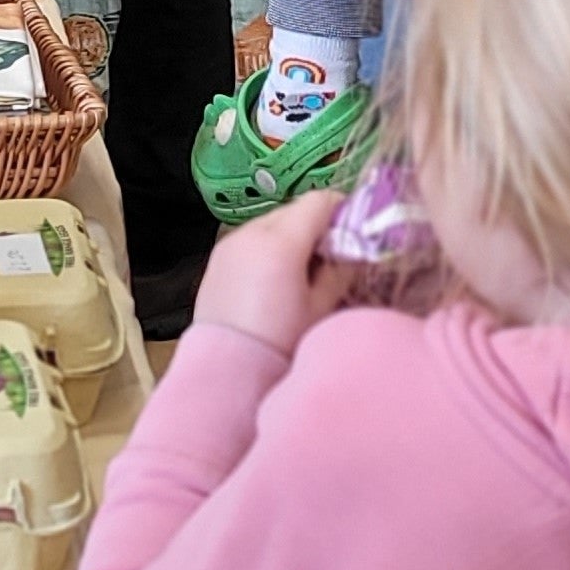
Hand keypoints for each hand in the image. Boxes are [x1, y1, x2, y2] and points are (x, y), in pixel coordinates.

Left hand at [189, 193, 349, 353]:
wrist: (227, 368)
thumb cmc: (280, 342)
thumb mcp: (321, 307)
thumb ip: (340, 269)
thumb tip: (351, 250)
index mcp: (280, 241)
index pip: (319, 201)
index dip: (341, 212)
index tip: (351, 236)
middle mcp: (251, 232)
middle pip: (295, 209)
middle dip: (316, 226)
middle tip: (329, 259)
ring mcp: (230, 243)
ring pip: (272, 222)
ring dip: (290, 236)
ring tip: (299, 273)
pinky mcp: (218, 258)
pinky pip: (251, 239)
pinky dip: (267, 248)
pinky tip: (273, 280)